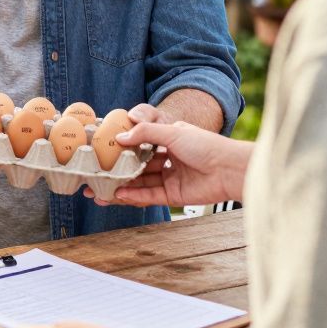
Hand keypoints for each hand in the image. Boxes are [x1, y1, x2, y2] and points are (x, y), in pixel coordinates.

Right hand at [85, 104, 250, 206]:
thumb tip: (120, 137)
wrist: (230, 169)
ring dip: (122, 186)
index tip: (104, 150)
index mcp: (169, 141)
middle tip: (96, 175)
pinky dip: (135, 195)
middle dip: (117, 171)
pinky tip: (119, 195)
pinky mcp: (174, 195)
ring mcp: (171, 178)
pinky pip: (150, 195)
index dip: (123, 148)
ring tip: (101, 189)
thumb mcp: (172, 132)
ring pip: (141, 182)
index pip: (141, 144)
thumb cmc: (206, 145)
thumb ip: (145, 134)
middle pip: (138, 166)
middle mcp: (169, 160)